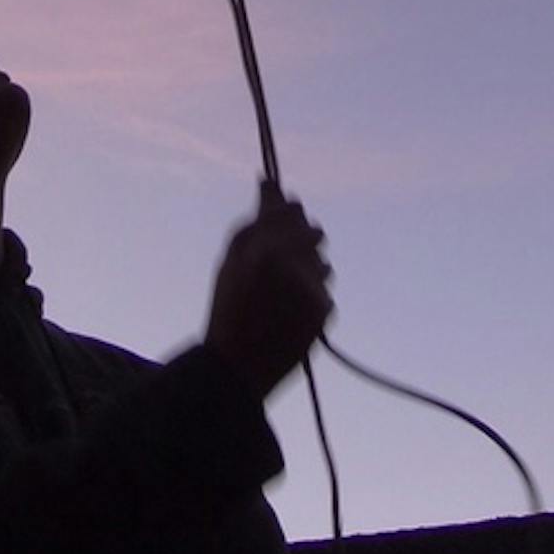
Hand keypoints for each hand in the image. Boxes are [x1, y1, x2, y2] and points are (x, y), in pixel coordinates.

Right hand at [202, 183, 331, 400]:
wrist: (238, 366)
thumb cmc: (228, 308)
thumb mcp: (230, 261)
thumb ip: (255, 221)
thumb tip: (271, 186)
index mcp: (266, 249)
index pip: (289, 210)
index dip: (284, 206)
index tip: (280, 206)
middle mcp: (295, 265)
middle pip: (312, 231)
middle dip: (299, 235)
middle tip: (278, 253)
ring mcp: (313, 289)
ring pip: (321, 259)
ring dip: (307, 265)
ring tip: (280, 289)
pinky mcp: (325, 310)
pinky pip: (322, 286)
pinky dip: (310, 291)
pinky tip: (288, 309)